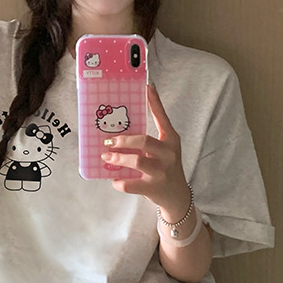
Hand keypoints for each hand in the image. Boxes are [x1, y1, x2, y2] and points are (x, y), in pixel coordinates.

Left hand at [102, 84, 191, 218]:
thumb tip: (127, 122)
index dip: (154, 102)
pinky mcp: (153, 188)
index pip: (162, 118)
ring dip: (118, 158)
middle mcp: (168, 154)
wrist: (177, 196)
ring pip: (136, 162)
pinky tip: (114, 178)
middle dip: (122, 140)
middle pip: (143, 141)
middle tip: (108, 141)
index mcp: (171, 141)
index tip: (146, 86)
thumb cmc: (166, 168)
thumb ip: (150, 137)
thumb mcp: (165, 149)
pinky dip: (119, 181)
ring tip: (106, 157)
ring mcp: (161, 172)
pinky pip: (130, 184)